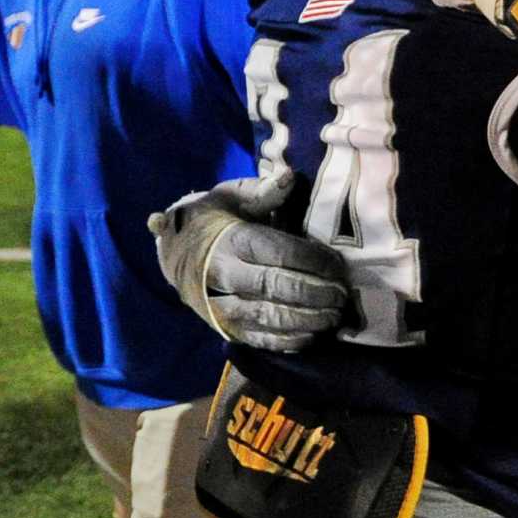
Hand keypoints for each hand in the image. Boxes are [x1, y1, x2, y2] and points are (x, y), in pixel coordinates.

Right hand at [150, 170, 348, 351]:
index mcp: (230, 239)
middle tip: (342, 295)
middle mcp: (224, 274)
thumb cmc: (214, 217)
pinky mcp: (224, 328)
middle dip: (314, 294)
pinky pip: (258, 339)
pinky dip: (289, 341)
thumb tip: (288, 177)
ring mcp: (221, 305)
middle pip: (275, 288)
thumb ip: (263, 191)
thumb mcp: (232, 196)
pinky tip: (313, 334)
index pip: (279, 253)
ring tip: (334, 315)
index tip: (338, 267)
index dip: (314, 262)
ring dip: (306, 320)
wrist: (176, 251)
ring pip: (268, 317)